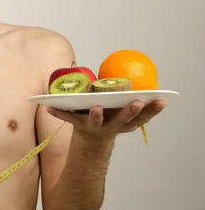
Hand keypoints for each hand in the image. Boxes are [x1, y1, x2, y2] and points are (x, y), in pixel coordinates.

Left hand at [46, 99, 166, 140]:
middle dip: (129, 111)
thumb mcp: (120, 111)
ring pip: (95, 121)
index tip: (161, 100)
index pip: (143, 117)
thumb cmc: (108, 117)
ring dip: (96, 115)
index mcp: (124, 121)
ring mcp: (94, 126)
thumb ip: (126, 97)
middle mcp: (112, 126)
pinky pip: (67, 117)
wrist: (91, 140)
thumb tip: (131, 70)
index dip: (152, 110)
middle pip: (123, 120)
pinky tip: (48, 107)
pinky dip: (58, 112)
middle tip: (135, 102)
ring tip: (96, 107)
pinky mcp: (77, 124)